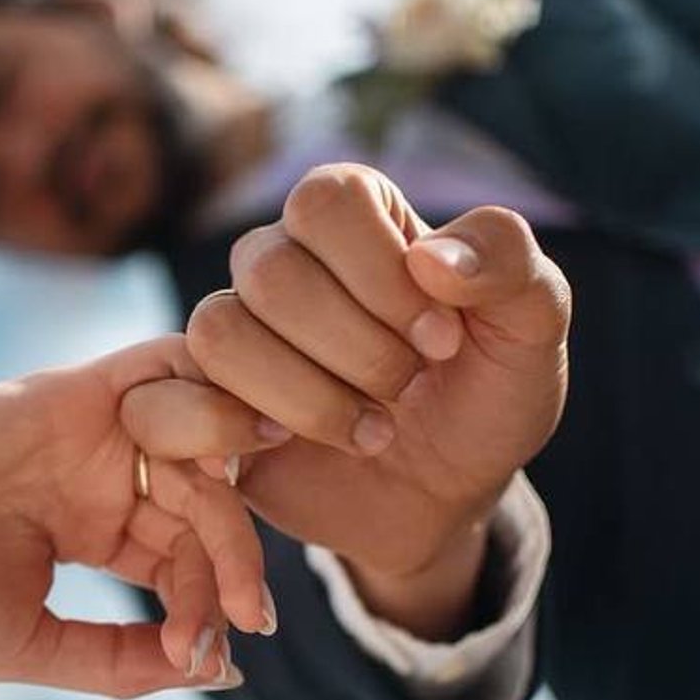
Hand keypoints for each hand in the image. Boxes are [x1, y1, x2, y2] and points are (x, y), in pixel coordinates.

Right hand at [0, 336, 271, 698]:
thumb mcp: (26, 646)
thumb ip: (116, 658)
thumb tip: (217, 668)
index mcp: (94, 529)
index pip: (186, 558)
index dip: (212, 603)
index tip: (210, 652)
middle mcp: (102, 473)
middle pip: (205, 502)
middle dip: (238, 561)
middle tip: (248, 613)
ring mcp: (92, 430)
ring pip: (201, 443)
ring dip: (236, 496)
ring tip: (242, 565)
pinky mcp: (75, 392)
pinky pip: (164, 368)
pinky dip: (207, 391)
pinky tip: (231, 449)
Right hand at [130, 168, 568, 637]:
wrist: (449, 498)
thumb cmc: (485, 397)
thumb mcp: (532, 332)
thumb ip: (511, 270)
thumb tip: (433, 258)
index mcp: (353, 214)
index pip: (327, 201)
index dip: (383, 276)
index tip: (442, 338)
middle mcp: (282, 256)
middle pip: (272, 270)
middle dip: (359, 350)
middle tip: (408, 388)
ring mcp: (237, 327)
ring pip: (220, 330)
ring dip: (309, 399)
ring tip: (371, 431)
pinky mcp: (202, 400)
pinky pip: (166, 395)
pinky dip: (234, 429)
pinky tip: (290, 447)